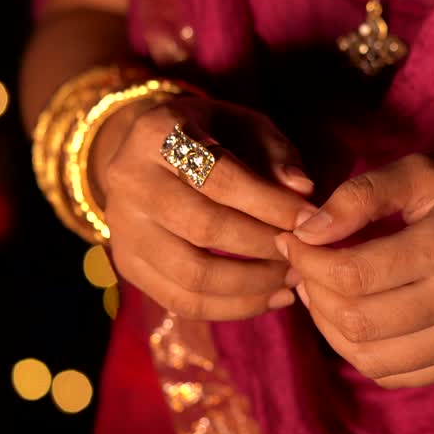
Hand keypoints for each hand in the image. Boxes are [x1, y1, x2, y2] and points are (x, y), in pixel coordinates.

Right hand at [98, 96, 317, 319]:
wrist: (147, 154)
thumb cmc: (210, 135)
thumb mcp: (243, 126)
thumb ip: (276, 153)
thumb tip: (303, 190)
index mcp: (156, 134)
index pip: (220, 177)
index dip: (271, 204)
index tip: (310, 220)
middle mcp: (129, 181)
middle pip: (204, 228)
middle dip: (265, 246)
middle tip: (303, 253)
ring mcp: (122, 228)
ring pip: (192, 274)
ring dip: (252, 284)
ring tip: (291, 279)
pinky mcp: (127, 265)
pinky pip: (182, 301)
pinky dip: (232, 307)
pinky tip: (270, 298)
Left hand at [277, 151, 433, 387]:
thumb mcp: (425, 170)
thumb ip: (361, 194)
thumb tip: (304, 232)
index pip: (353, 272)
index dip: (307, 259)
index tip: (292, 237)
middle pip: (356, 319)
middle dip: (312, 291)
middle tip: (303, 263)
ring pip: (368, 357)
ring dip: (328, 326)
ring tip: (321, 289)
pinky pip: (393, 374)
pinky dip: (358, 349)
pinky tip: (354, 313)